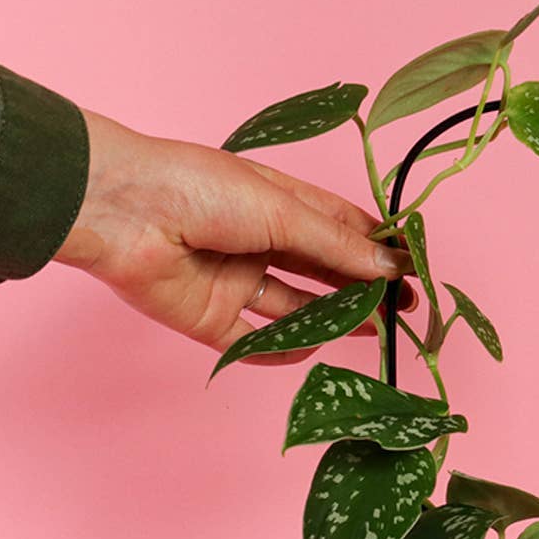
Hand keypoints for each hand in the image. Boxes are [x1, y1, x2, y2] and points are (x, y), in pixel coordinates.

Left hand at [53, 108, 414, 363]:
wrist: (124, 212)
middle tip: (405, 308)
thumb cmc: (198, 188)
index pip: (339, 228)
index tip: (414, 268)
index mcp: (274, 202)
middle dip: (363, 288)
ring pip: (294, 309)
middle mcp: (256, 242)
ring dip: (333, 319)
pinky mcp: (209, 320)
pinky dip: (283, 351)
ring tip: (374, 329)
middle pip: (322, 271)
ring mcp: (233, 282)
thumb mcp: (282, 209)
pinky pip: (253, 344)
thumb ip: (335, 246)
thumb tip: (390, 267)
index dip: (377, 248)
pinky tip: (315, 349)